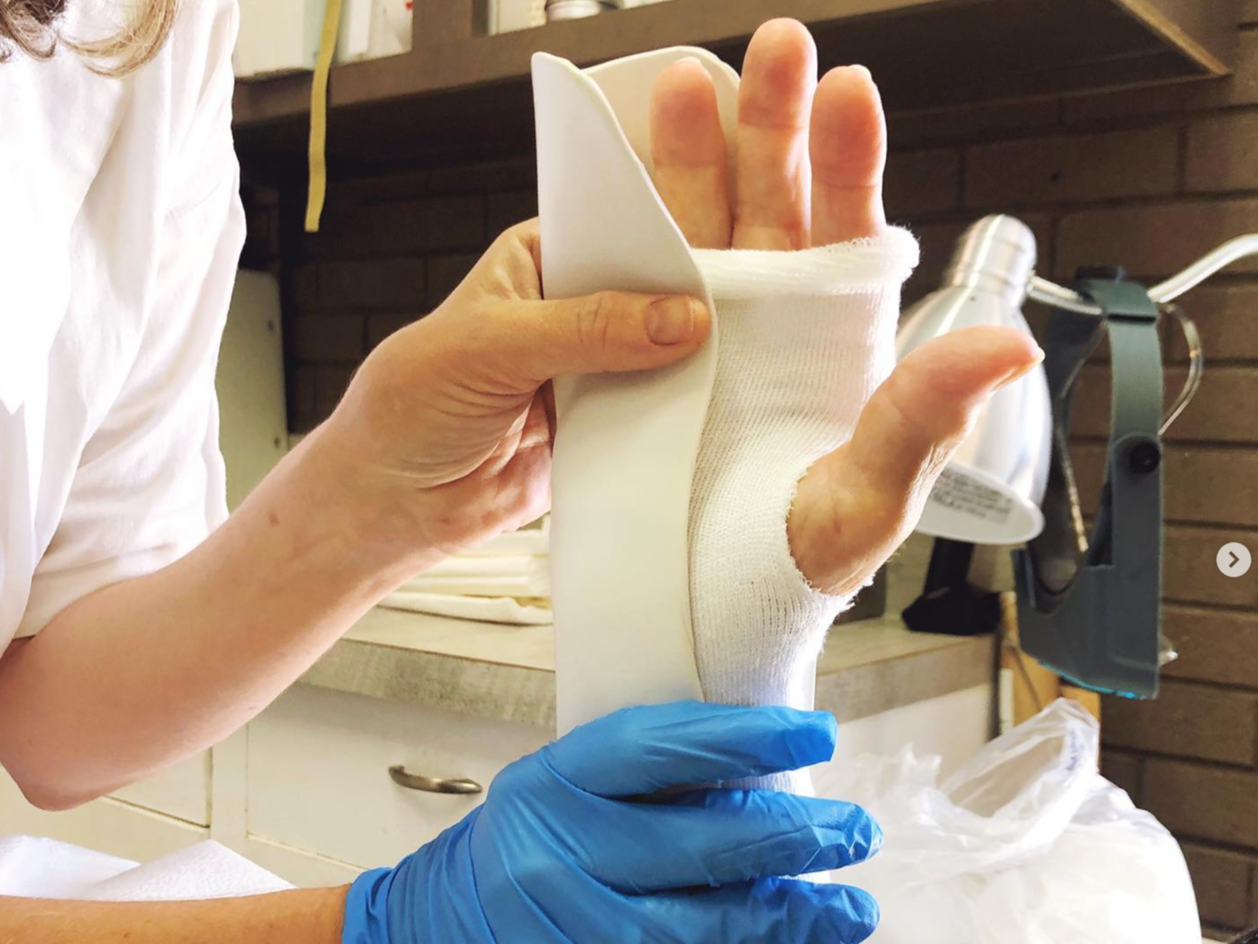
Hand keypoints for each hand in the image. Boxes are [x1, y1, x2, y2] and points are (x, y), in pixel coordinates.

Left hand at [318, 225, 710, 561]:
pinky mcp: (601, 427)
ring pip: (658, 359)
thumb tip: (677, 319)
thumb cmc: (406, 408)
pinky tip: (705, 418)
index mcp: (537, 261)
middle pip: (648, 298)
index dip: (662, 247)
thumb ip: (585, 330)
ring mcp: (588, 371)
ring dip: (686, 369)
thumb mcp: (489, 348)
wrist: (391, 506)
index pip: (614, 235)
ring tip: (735, 368)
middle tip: (737, 320)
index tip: (715, 265)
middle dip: (685, 311)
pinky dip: (673, 420)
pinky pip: (651, 417)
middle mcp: (569, 310)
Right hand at [340, 701, 881, 943]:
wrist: (447, 918)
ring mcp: (568, 929)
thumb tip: (772, 768)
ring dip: (786, 920)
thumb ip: (651, 775)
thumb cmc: (537, 832)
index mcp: (553, 782)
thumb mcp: (573, 781)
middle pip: (690, 848)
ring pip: (695, 931)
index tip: (818, 734)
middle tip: (857, 832)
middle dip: (791, 840)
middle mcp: (554, 857)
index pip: (656, 749)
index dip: (742, 739)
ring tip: (851, 909)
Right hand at [648, 19, 1042, 594]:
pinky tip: (615, 169)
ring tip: (687, 85)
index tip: (852, 94)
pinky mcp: (627, 353)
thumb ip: (924, 420)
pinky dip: (619, 218)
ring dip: (688, 151)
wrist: (691, 612)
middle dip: (773, 122)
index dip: (850, 162)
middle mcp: (764, 321)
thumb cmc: (786, 567)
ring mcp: (693, 329)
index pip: (846, 233)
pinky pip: (624, 272)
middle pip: (770, 201)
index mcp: (830, 342)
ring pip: (694, 220)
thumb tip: (1008, 344)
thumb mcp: (863, 500)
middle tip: (778, 49)